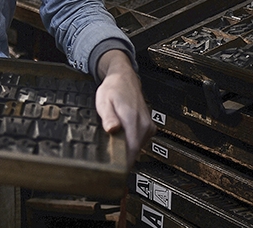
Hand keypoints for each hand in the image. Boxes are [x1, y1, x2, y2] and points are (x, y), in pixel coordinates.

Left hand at [94, 49, 155, 169]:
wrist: (124, 78)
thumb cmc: (113, 89)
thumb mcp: (104, 101)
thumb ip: (108, 117)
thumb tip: (112, 129)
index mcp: (133, 120)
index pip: (131, 151)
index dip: (123, 165)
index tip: (114, 174)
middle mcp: (144, 125)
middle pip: (134, 152)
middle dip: (122, 160)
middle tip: (108, 166)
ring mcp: (148, 126)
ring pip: (137, 148)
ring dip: (126, 151)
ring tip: (112, 150)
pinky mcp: (148, 127)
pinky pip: (139, 142)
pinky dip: (130, 144)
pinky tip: (120, 139)